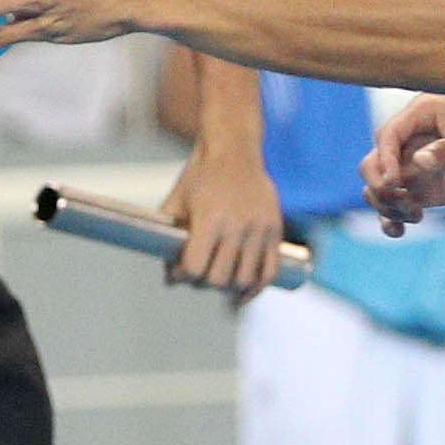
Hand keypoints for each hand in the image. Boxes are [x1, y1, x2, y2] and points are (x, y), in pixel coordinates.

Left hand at [160, 147, 283, 302]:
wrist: (234, 151)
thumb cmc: (200, 176)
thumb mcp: (176, 202)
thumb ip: (169, 239)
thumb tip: (170, 277)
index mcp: (209, 219)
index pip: (196, 268)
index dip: (183, 276)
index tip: (179, 273)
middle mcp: (237, 226)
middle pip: (219, 278)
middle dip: (203, 283)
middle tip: (198, 276)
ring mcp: (259, 229)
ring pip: (244, 279)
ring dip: (229, 289)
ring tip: (219, 286)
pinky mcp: (274, 230)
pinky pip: (269, 271)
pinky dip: (257, 287)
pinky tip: (244, 293)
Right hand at [362, 94, 444, 229]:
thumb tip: (420, 161)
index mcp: (421, 115)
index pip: (387, 136)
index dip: (385, 160)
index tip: (395, 184)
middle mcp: (410, 140)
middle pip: (373, 163)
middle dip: (381, 187)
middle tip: (408, 203)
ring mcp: (414, 166)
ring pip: (378, 187)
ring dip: (386, 206)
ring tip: (416, 215)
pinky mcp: (422, 188)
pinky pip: (395, 205)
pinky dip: (390, 219)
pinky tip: (398, 232)